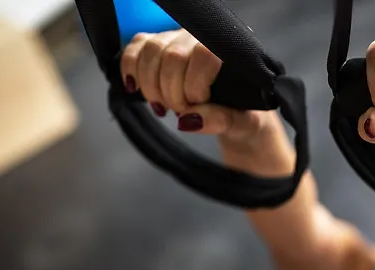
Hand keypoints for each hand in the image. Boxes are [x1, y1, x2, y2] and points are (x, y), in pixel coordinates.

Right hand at [120, 29, 278, 145]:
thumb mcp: (241, 125)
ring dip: (151, 86)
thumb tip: (187, 120)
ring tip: (164, 107)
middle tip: (180, 112)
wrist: (237, 122)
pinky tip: (135, 89)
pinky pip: (135, 48)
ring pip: (150, 49)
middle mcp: (204, 38)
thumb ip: (221, 120)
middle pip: (172, 53)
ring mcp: (179, 41)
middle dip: (171, 92)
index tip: (197, 105)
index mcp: (230, 52)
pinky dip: (130, 69)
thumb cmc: (244, 120)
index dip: (193, 84)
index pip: (204, 54)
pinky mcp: (159, 49)